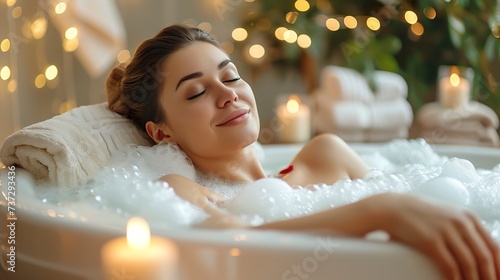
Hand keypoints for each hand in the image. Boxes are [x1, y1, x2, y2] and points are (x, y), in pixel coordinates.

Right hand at [369, 193, 499, 279]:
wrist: (392, 208)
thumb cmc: (418, 214)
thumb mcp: (446, 215)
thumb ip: (463, 228)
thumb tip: (478, 250)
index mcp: (468, 217)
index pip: (494, 246)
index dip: (499, 266)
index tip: (498, 278)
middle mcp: (461, 223)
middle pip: (484, 257)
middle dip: (489, 276)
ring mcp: (446, 231)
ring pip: (470, 264)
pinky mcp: (431, 241)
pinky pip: (450, 267)